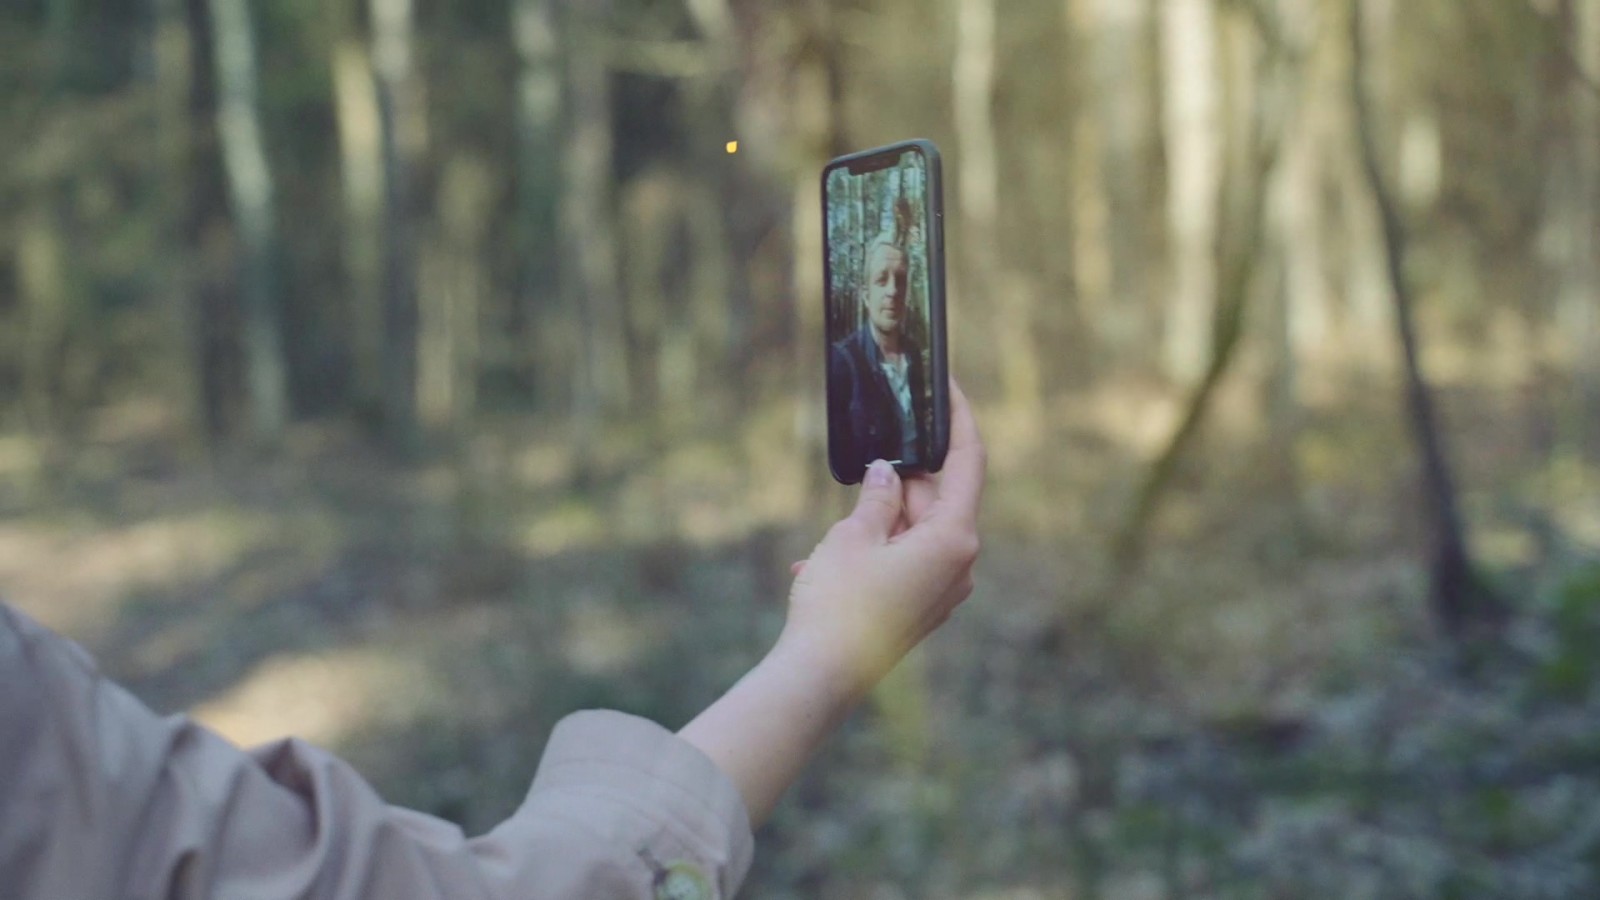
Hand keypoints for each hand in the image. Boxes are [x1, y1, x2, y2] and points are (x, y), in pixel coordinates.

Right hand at [777, 378, 985, 700]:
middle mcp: (958, 566)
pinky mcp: (919, 609)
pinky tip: (821, 564)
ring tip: (831, 532)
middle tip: (870, 455)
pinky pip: (901, 563)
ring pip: (915, 532)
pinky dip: (869, 553)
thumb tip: (887, 472)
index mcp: (954, 539)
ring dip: (876, 521)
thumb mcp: (853, 535)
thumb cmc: (839, 603)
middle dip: (902, 478)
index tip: (951, 389)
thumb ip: (877, 496)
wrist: (821, 676)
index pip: (968, 463)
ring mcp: (940, 590)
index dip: (960, 421)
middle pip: (938, 500)